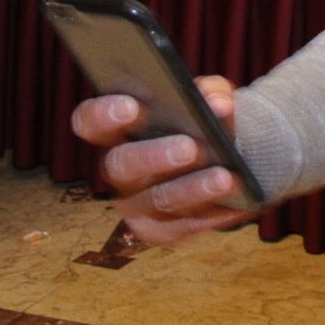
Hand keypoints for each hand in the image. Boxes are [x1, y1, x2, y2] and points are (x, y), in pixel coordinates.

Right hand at [69, 75, 254, 243]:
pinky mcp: (159, 231)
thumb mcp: (212, 98)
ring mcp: (136, 204)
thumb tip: (219, 106)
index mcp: (119, 130)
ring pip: (157, 199)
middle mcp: (120, 169)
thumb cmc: (207, 121)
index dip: (103, 114)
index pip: (90, 121)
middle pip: (120, 165)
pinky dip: (211, 212)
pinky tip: (234, 200)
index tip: (132, 106)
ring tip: (224, 176)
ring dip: (192, 188)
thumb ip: (213, 93)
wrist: (229, 159)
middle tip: (190, 147)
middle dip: (154, 156)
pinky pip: (182, 226)